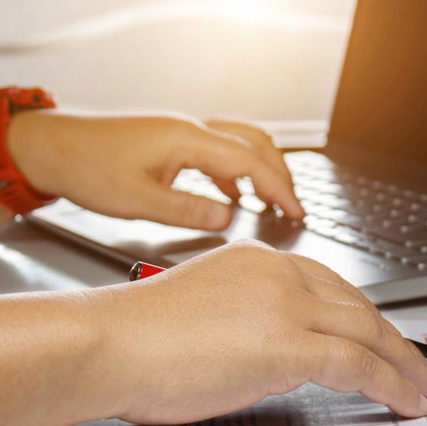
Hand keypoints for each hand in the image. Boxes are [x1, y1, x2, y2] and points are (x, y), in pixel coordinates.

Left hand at [6, 111, 303, 229]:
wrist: (52, 147)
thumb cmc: (87, 167)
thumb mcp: (137, 200)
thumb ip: (187, 209)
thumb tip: (228, 215)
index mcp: (187, 140)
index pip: (250, 162)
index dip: (278, 188)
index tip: (295, 212)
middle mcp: (191, 129)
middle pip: (255, 143)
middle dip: (280, 175)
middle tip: (293, 206)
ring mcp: (184, 132)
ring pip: (241, 142)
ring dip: (263, 169)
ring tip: (274, 199)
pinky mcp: (174, 141)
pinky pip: (220, 150)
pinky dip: (238, 171)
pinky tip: (234, 194)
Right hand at [96, 240, 426, 423]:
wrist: (104, 342)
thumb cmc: (139, 336)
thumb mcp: (210, 311)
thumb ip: (255, 319)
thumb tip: (285, 349)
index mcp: (262, 262)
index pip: (332, 287)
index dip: (366, 315)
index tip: (382, 336)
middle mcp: (280, 275)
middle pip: (359, 305)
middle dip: (395, 339)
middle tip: (419, 362)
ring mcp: (286, 305)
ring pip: (368, 331)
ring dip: (404, 362)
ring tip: (424, 385)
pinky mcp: (286, 342)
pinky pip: (357, 362)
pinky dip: (390, 381)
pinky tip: (405, 398)